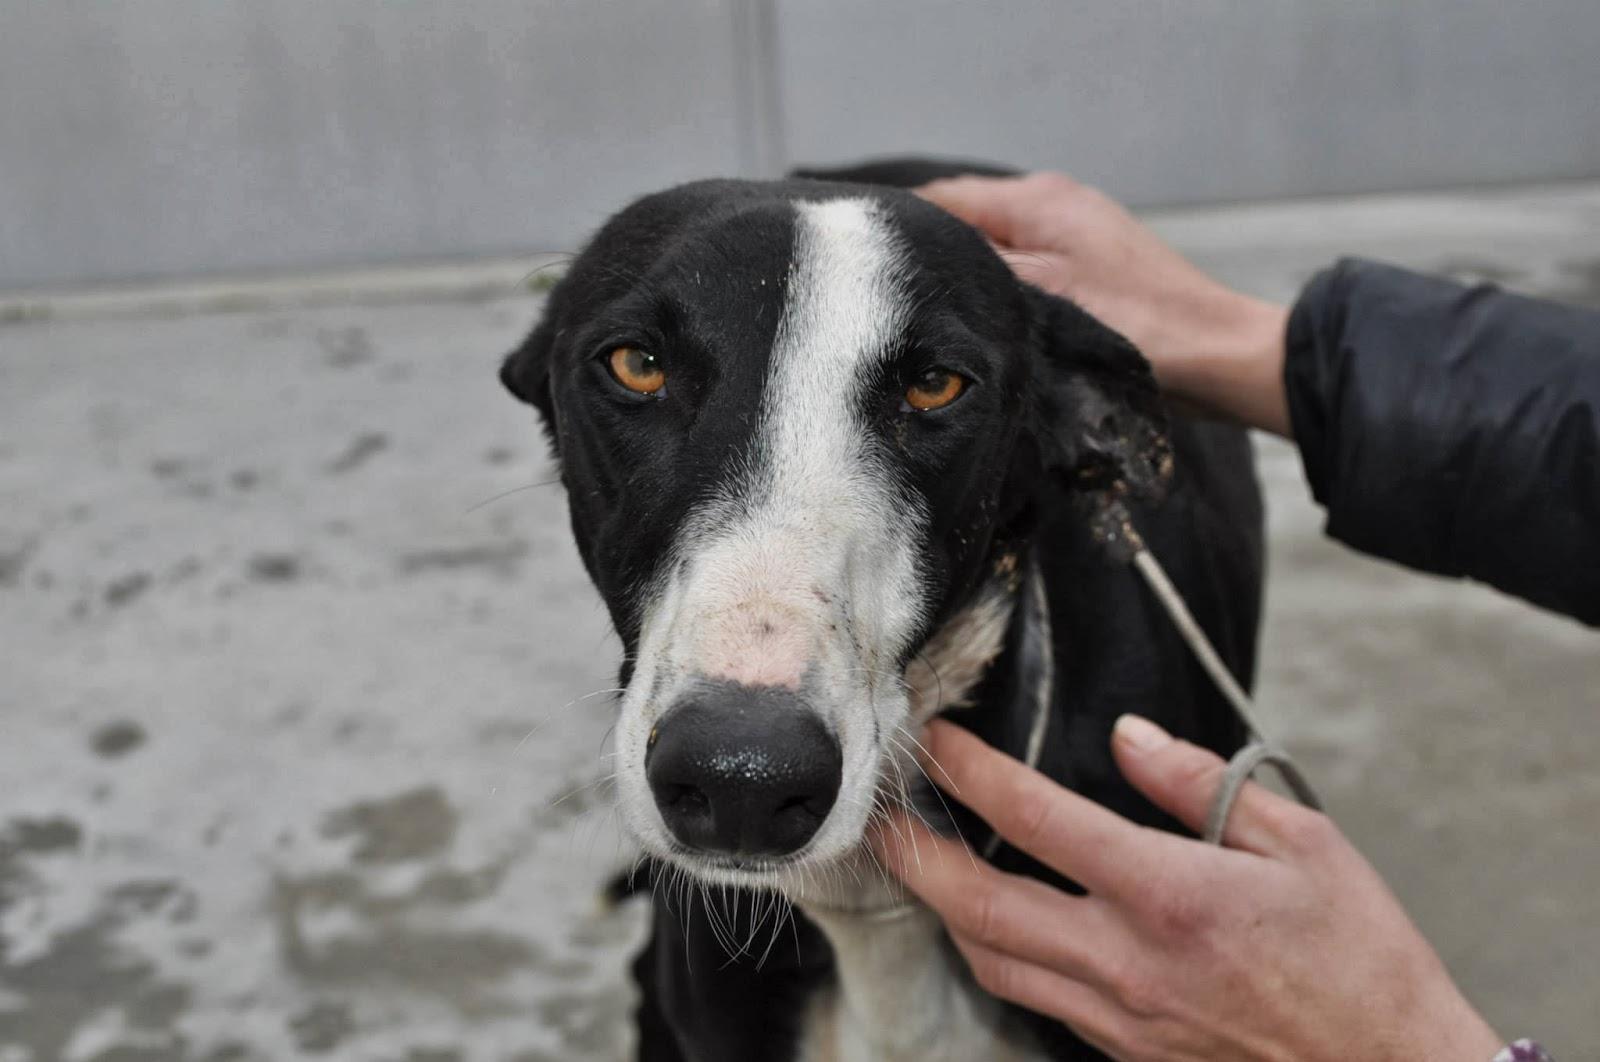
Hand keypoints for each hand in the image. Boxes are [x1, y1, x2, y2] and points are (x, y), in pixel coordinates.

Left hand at [871, 717, 1501, 1061]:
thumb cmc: (1362, 957)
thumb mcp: (1306, 843)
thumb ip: (1203, 784)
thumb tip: (1129, 737)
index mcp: (1173, 896)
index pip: (1040, 823)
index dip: (974, 774)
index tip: (936, 739)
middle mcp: (1130, 963)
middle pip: (983, 910)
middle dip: (917, 859)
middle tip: (878, 817)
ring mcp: (1122, 1017)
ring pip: (996, 963)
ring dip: (945, 912)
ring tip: (919, 864)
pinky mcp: (1127, 1051)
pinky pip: (1038, 998)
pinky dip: (999, 954)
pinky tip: (993, 925)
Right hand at [918, 173, 1293, 436]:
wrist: (1218, 360)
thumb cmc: (1137, 329)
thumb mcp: (1041, 299)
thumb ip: (978, 272)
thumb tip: (920, 265)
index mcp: (1037, 200)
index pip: (942, 199)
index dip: (903, 234)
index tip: (873, 275)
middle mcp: (1055, 206)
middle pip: (967, 224)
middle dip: (937, 263)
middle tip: (902, 310)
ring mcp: (1074, 237)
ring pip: (996, 253)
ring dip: (974, 285)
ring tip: (944, 325)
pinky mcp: (1089, 270)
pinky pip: (1025, 273)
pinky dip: (1005, 296)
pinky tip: (994, 331)